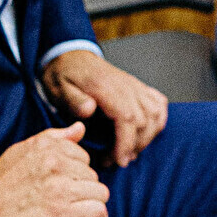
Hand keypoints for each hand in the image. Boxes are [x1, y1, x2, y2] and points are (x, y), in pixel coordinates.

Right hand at [0, 122, 109, 216]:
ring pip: (100, 193)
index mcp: (47, 148)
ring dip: (91, 206)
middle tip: (67, 205)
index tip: (65, 188)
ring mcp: (61, 188)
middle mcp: (56, 164)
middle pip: (92, 176)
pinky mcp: (64, 213)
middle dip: (83, 191)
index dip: (75, 175)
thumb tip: (80, 128)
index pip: (82, 157)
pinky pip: (99, 212)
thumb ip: (52, 139)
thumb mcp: (19, 153)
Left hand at [46, 46, 170, 164]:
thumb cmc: (64, 74)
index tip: (117, 161)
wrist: (70, 55)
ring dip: (147, 137)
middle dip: (134, 147)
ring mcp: (134, 86)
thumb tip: (89, 110)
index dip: (126, 143)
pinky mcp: (137, 87)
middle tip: (115, 161)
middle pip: (145, 120)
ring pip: (156, 114)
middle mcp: (126, 86)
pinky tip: (146, 132)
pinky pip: (159, 103)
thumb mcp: (58, 87)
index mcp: (106, 88)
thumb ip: (73, 100)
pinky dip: (158, 120)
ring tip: (130, 152)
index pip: (127, 118)